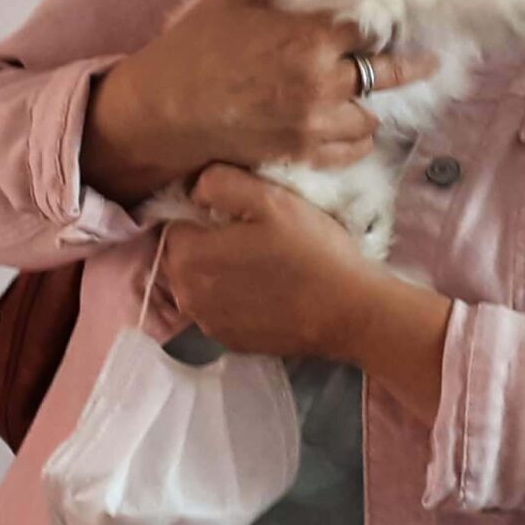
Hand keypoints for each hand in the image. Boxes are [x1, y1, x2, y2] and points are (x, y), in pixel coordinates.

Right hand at [84, 0, 437, 204]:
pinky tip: (357, 133)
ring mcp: (314, 122)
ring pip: (370, 119)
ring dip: (373, 107)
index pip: (368, 31)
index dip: (380, 27)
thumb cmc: (194, 46)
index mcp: (310, 38)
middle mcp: (322, 81)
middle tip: (431, 63)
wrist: (164, 108)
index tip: (393, 24)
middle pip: (386, 75)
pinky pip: (349, 152)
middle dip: (410, 67)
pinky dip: (357, 143)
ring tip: (376, 99)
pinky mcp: (300, 152)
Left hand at [164, 167, 450, 417]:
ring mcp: (207, 324)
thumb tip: (193, 187)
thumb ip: (220, 182)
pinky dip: (232, 298)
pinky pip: (218, 308)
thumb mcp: (270, 199)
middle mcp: (186, 295)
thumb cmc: (311, 251)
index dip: (203, 214)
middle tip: (252, 235)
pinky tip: (265, 290)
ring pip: (199, 283)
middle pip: (182, 255)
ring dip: (218, 271)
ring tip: (260, 263)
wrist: (350, 312)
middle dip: (206, 243)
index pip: (174, 223)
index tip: (236, 214)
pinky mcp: (228, 342)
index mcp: (188, 257)